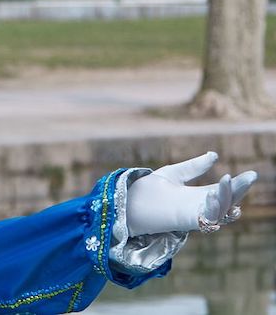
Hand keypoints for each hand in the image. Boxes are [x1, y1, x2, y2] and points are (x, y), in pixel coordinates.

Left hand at [126, 152, 256, 236]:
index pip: (223, 191)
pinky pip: (205, 218)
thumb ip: (194, 167)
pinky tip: (214, 193)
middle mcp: (198, 208)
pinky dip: (213, 207)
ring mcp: (192, 216)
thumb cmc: (147, 190)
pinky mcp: (183, 221)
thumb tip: (215, 155)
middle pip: (227, 202)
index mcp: (197, 197)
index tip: (250, 173)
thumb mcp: (174, 173)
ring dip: (227, 197)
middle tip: (250, 177)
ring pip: (220, 211)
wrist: (126, 201)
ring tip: (228, 179)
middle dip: (239, 190)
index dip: (237, 184)